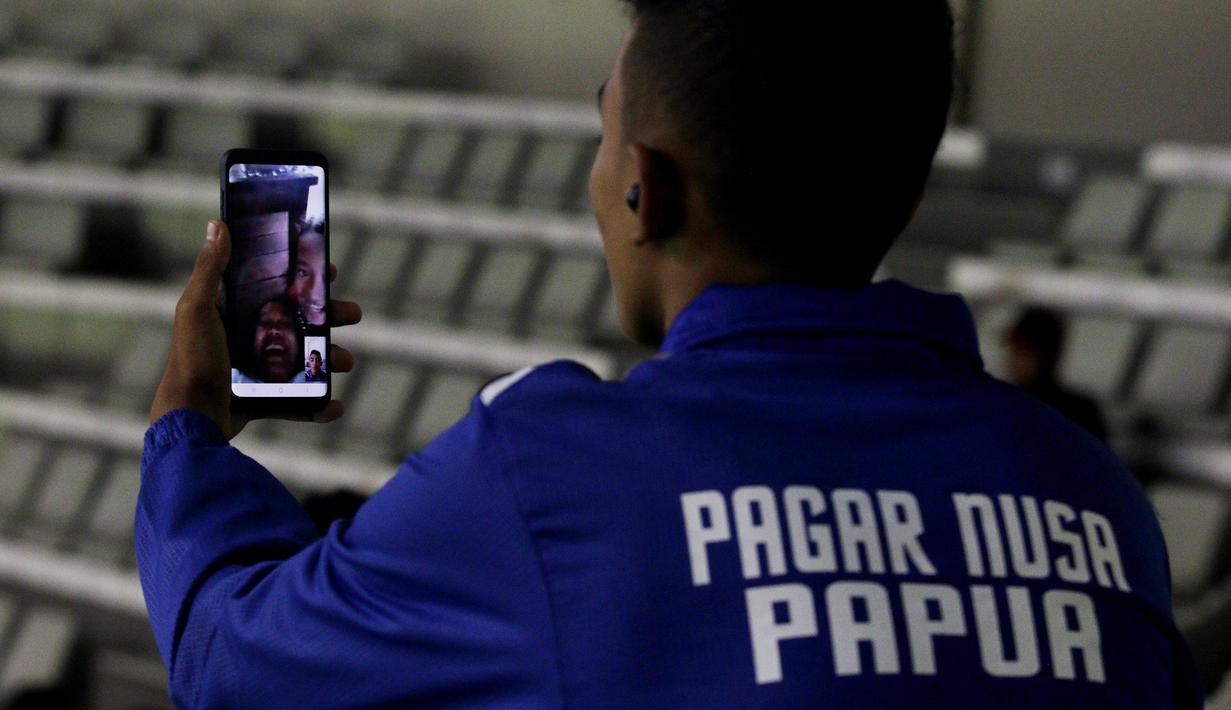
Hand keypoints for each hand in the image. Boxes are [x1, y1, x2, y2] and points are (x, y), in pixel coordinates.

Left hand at [150, 219, 361, 438]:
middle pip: (298, 320)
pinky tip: (334, 405)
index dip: (303, 276)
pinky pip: (297, 401)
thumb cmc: (192, 359)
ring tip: (346, 361)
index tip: (329, 270)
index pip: (275, 286)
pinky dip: (318, 405)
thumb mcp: (198, 308)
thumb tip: (217, 224)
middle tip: (353, 314)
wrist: (191, 417)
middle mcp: (247, 337)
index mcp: (233, 312)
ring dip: (330, 358)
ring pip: (304, 359)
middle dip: (329, 316)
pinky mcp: (262, 399)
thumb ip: (209, 268)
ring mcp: (257, 370)